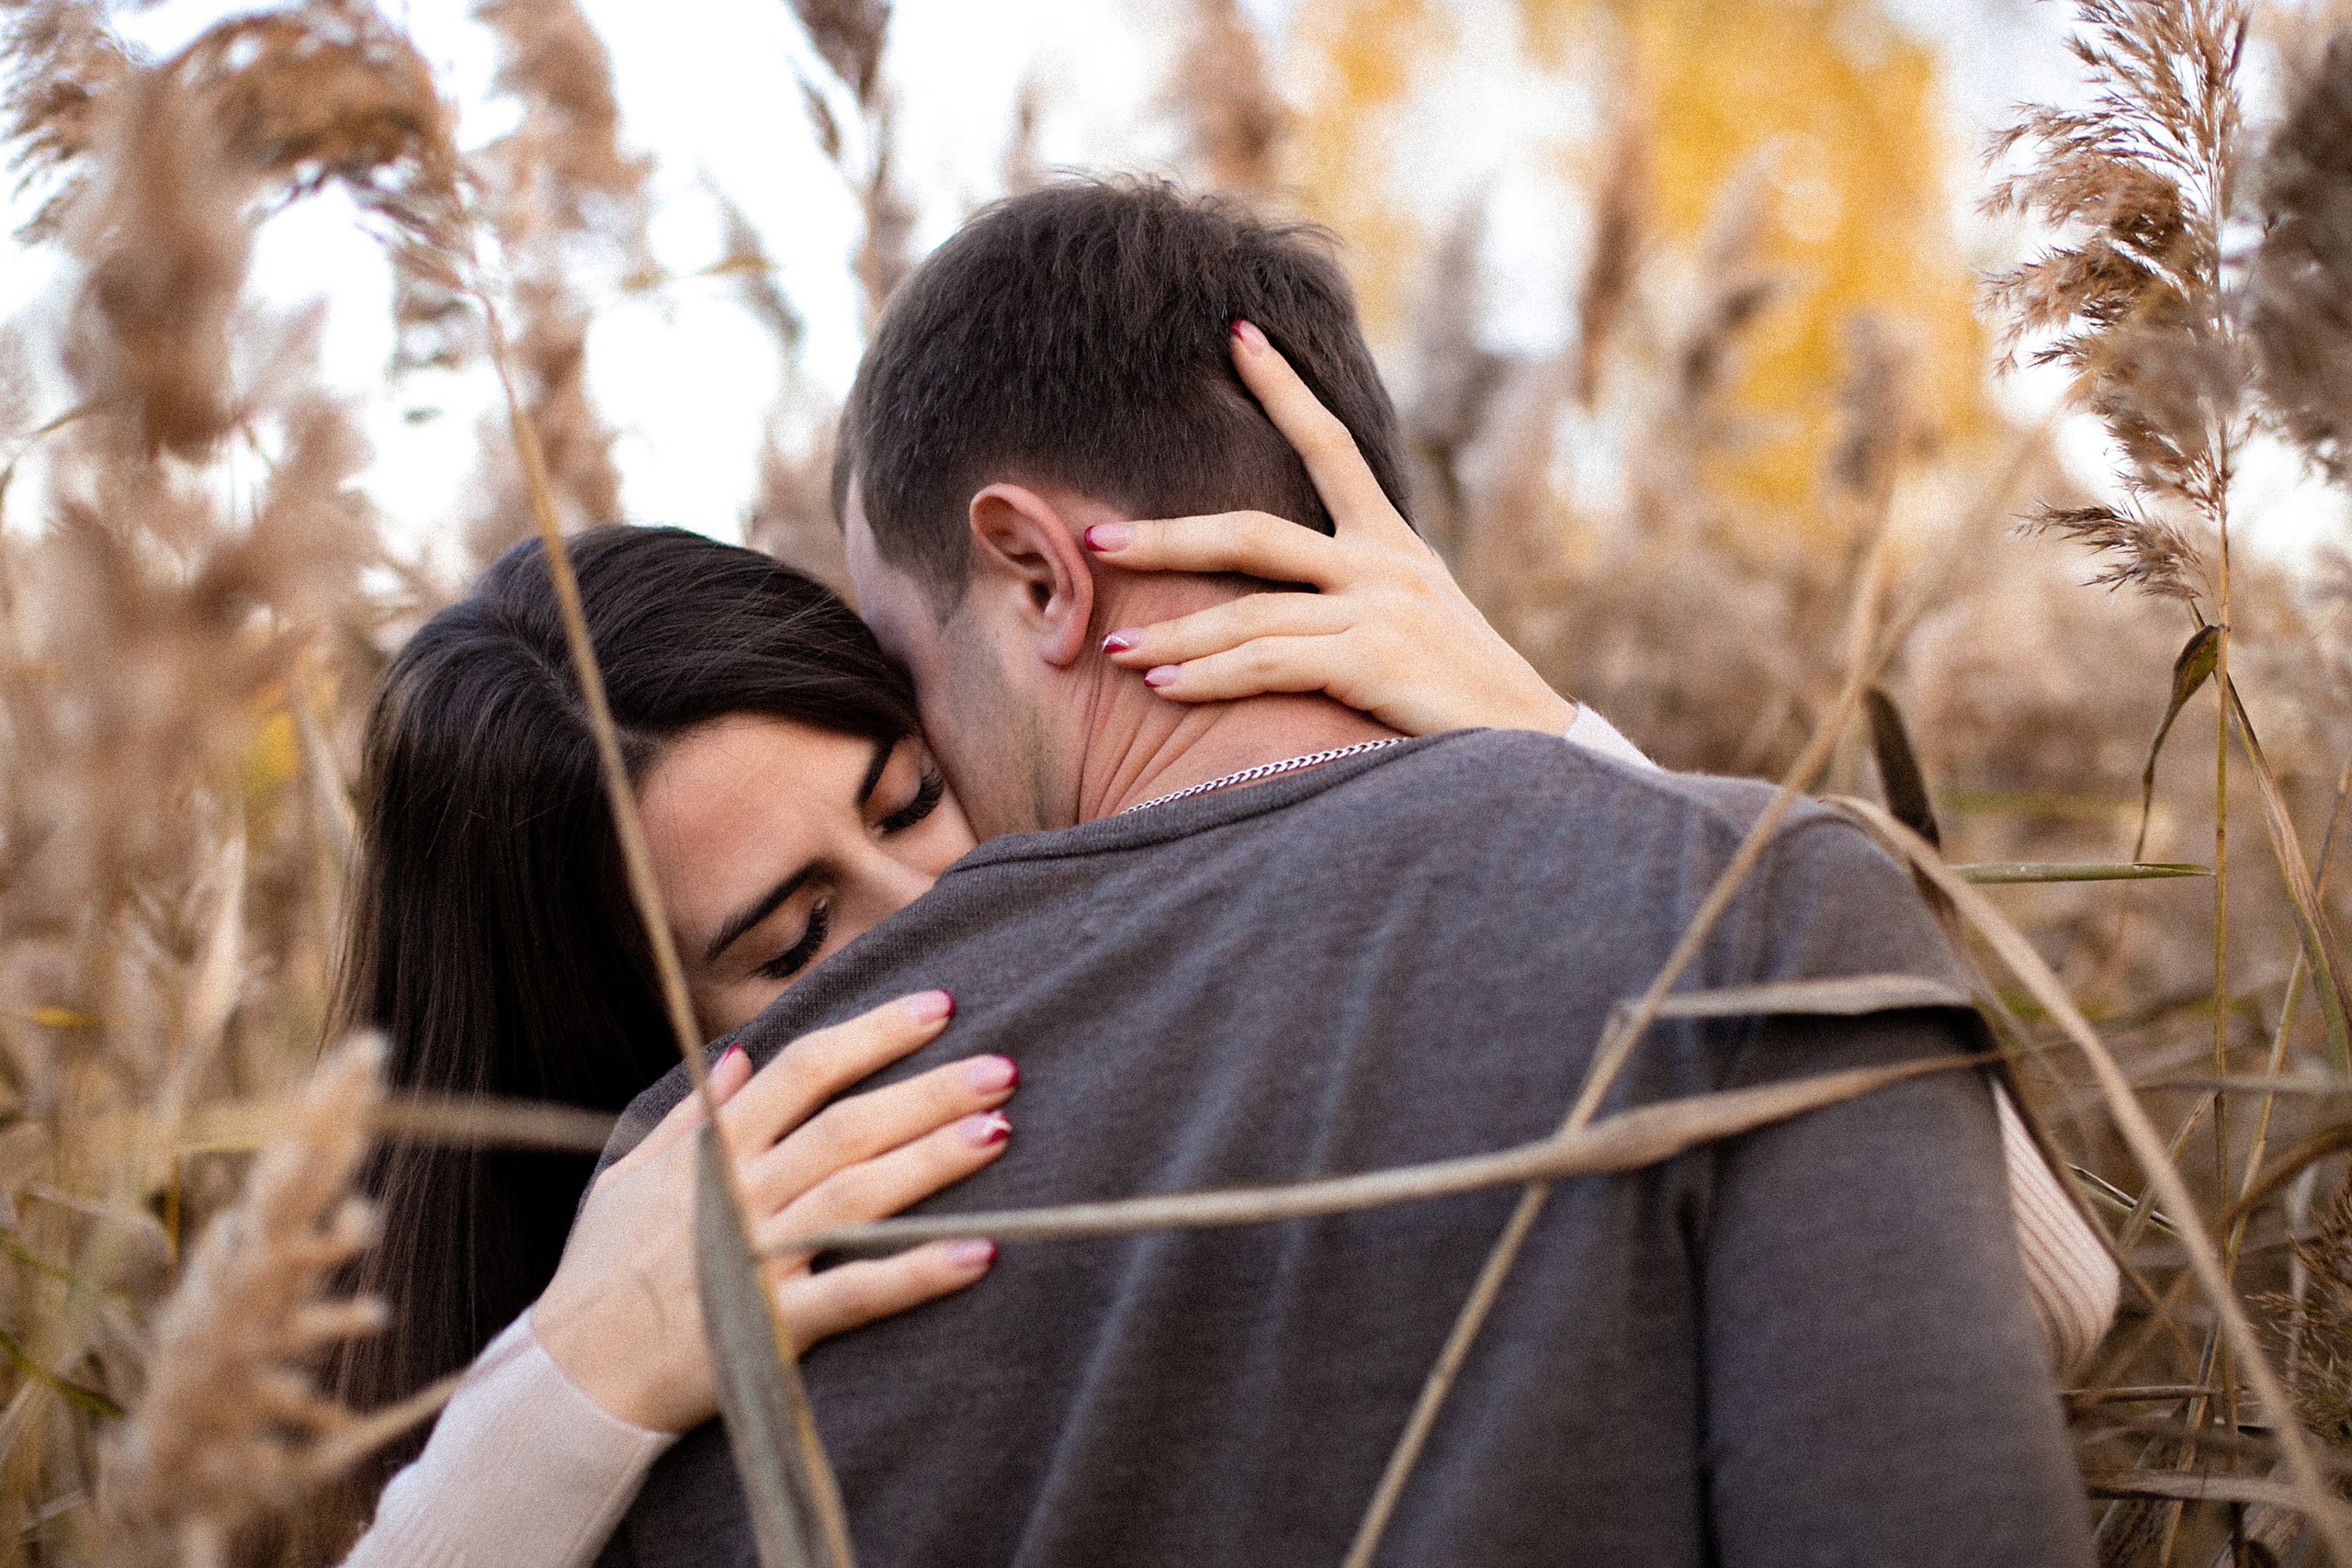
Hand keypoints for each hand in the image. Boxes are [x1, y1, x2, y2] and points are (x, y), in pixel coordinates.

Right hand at [532, 991, 1013, 1432]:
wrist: (568, 1382)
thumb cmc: (600, 1273)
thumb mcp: (629, 1176)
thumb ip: (690, 1117)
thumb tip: (736, 1057)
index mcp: (710, 1151)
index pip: (803, 1070)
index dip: (874, 1034)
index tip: (939, 1006)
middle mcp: (738, 1194)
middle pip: (847, 1126)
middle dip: (928, 1090)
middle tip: (1004, 1067)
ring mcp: (756, 1258)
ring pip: (858, 1194)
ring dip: (932, 1160)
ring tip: (999, 1130)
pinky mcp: (771, 1326)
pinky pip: (855, 1293)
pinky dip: (917, 1272)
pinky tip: (980, 1251)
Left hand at [1084, 319, 1576, 738]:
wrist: (1533, 749)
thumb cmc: (1464, 700)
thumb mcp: (1419, 625)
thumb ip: (1359, 599)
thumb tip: (1289, 605)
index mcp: (1394, 545)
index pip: (1332, 446)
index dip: (1284, 389)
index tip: (1237, 335)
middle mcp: (1383, 565)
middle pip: (1254, 534)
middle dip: (1169, 538)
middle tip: (1096, 539)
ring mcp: (1377, 610)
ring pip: (1249, 611)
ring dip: (1174, 634)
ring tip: (1113, 650)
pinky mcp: (1371, 660)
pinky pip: (1267, 664)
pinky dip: (1208, 676)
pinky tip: (1161, 686)